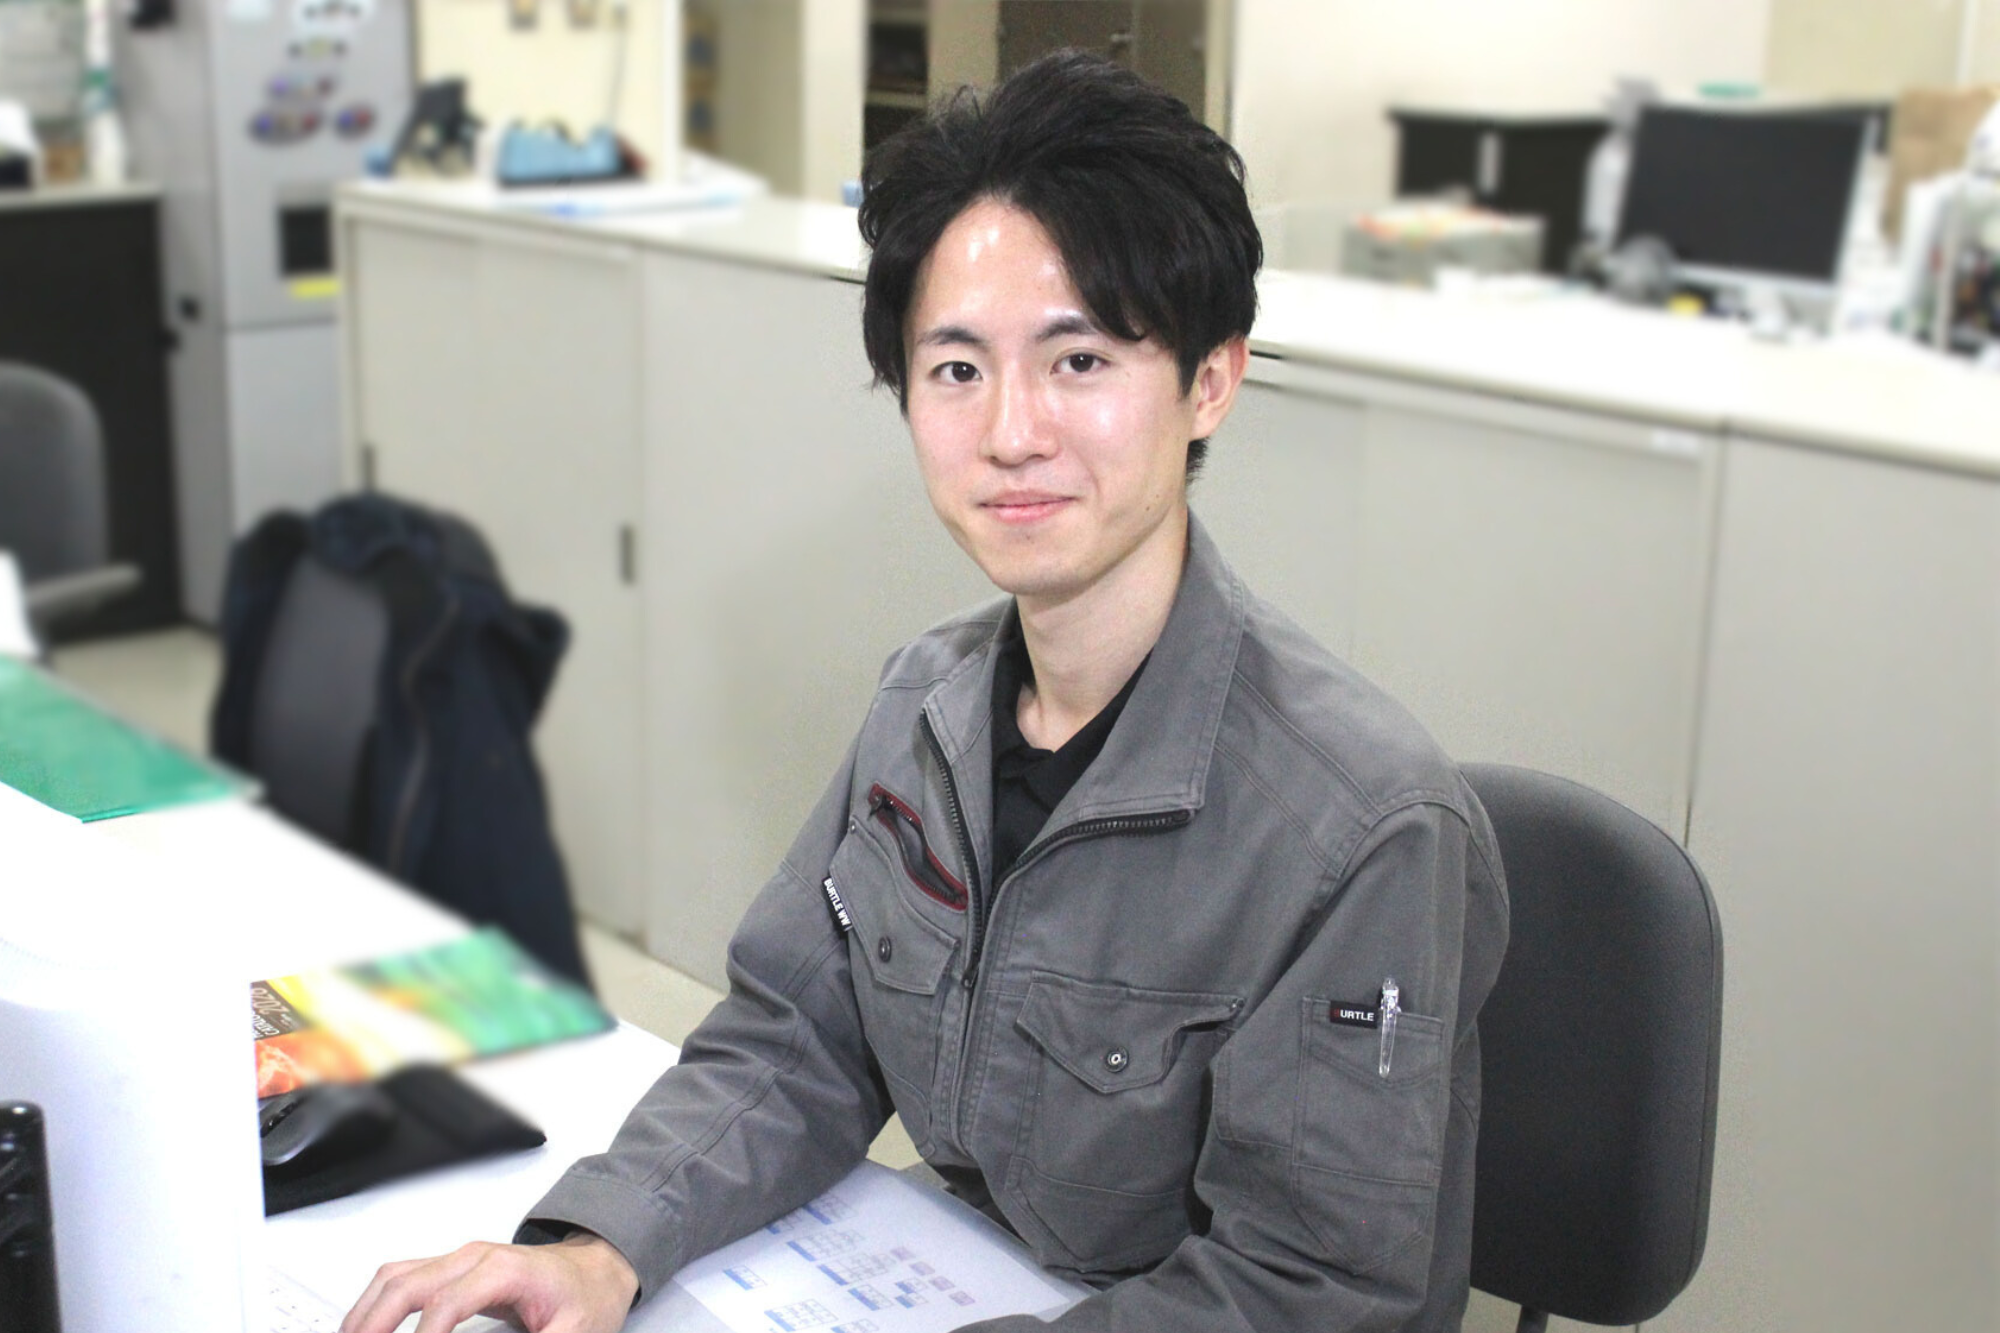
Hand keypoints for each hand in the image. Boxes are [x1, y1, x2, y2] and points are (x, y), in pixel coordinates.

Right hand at [340, 1231, 640, 1332]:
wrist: (598, 1270)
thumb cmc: (586, 1299)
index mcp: (505, 1270)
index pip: (447, 1304)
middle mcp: (475, 1258)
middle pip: (407, 1284)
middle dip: (375, 1324)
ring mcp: (460, 1259)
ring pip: (395, 1277)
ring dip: (366, 1313)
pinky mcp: (452, 1269)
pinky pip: (401, 1278)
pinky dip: (376, 1303)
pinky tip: (365, 1327)